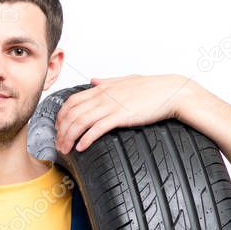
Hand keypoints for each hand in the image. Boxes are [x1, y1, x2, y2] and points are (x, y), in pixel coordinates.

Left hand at [54, 74, 195, 154]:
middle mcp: (103, 96)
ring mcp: (111, 106)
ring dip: (69, 138)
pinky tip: (81, 148)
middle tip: (58, 145)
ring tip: (66, 150)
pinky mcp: (121, 116)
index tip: (58, 129)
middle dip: (60, 131)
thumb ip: (107, 81)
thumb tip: (93, 80)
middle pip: (71, 114)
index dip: (60, 117)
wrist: (172, 92)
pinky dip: (85, 139)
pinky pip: (97, 129)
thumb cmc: (152, 88)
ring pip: (80, 122)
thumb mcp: (125, 80)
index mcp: (102, 88)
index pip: (71, 101)